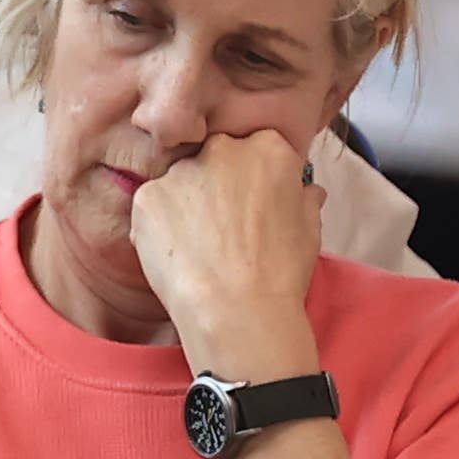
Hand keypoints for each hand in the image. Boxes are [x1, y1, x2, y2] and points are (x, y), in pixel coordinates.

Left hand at [124, 127, 330, 380]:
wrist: (236, 310)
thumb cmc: (279, 273)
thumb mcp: (309, 230)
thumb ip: (304, 200)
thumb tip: (308, 192)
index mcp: (268, 148)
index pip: (255, 149)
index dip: (251, 181)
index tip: (250, 206)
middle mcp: (224, 149)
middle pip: (214, 158)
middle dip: (216, 186)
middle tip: (222, 230)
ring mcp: (182, 170)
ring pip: (181, 182)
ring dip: (186, 206)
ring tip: (198, 249)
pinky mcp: (148, 195)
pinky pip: (152, 205)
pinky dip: (159, 227)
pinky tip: (177, 255)